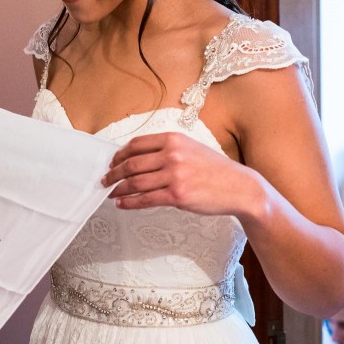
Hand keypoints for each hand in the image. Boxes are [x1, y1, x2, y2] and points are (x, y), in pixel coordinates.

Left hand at [101, 132, 260, 216]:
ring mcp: (174, 175)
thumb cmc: (214, 170)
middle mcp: (172, 154)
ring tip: (110, 194)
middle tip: (105, 180)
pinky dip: (130, 202)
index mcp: (173, 139)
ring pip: (135, 183)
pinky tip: (122, 204)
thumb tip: (138, 159)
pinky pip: (145, 199)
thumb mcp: (191, 148)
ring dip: (118, 189)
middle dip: (113, 173)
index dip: (119, 155)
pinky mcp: (177, 195)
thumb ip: (167, 150)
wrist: (238, 187)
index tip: (112, 163)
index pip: (136, 145)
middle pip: (131, 164)